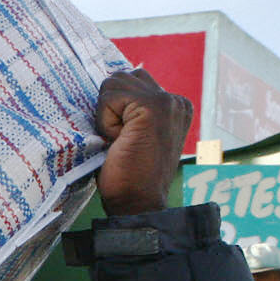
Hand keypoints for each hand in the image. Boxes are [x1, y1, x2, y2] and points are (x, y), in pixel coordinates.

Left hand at [92, 70, 193, 216]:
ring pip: (113, 83)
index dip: (116, 109)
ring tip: (120, 140)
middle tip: (120, 140)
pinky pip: (109, 96)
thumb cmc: (128, 175)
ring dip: (107, 114)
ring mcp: (166, 102)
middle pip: (122, 77)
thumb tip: (107, 85)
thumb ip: (131, 109)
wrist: (137, 203)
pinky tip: (118, 141)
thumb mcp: (133, 134)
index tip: (126, 138)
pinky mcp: (151, 107)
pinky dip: (104, 120)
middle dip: (110, 107)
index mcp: (175, 106)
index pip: (132, 81)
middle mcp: (175, 101)